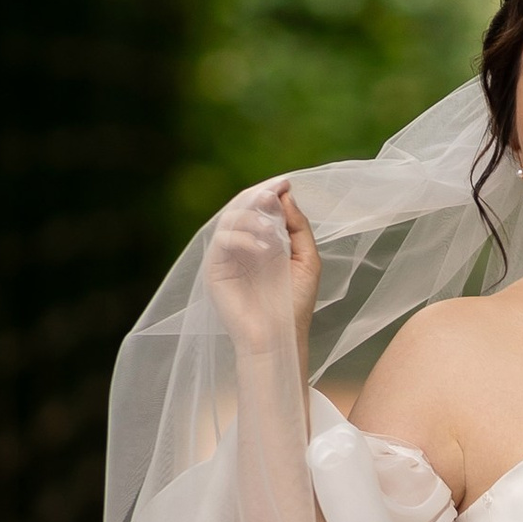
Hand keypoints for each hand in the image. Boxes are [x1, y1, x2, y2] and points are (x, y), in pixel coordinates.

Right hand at [205, 181, 318, 361]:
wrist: (280, 338)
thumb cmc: (294, 304)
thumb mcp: (307, 259)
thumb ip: (299, 227)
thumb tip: (285, 194)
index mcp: (263, 241)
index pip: (259, 207)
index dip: (270, 191)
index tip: (285, 182)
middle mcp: (242, 245)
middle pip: (241, 207)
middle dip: (258, 196)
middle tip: (274, 192)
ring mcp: (227, 257)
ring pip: (229, 219)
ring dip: (252, 216)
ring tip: (272, 229)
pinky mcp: (215, 270)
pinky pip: (222, 241)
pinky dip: (242, 237)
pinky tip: (262, 247)